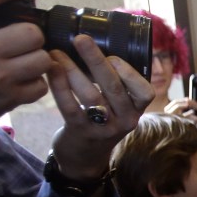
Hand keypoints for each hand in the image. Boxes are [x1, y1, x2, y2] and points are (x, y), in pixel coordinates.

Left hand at [47, 34, 153, 180]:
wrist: (84, 157)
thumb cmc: (101, 119)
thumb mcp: (118, 106)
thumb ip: (117, 83)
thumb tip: (98, 43)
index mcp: (137, 110)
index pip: (144, 92)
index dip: (128, 72)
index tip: (112, 56)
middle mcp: (125, 121)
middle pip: (113, 88)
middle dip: (96, 60)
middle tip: (81, 39)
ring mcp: (103, 129)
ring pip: (90, 96)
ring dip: (72, 70)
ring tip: (56, 52)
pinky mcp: (80, 132)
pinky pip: (70, 106)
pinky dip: (59, 85)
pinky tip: (51, 69)